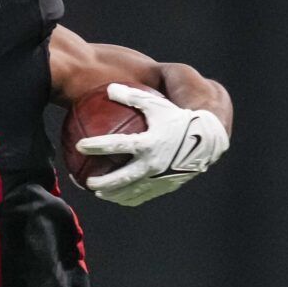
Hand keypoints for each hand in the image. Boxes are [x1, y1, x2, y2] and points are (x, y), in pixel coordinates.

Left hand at [76, 82, 228, 206]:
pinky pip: (143, 195)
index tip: (80, 145)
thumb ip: (133, 97)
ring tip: (100, 193)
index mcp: (149, 143)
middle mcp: (153, 164)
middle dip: (101, 182)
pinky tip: (119, 196)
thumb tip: (109, 88)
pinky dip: (129, 198)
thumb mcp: (157, 104)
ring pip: (131, 192)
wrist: (207, 140)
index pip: (117, 145)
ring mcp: (159, 178)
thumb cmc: (180, 118)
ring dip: (113, 194)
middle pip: (121, 178)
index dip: (97, 145)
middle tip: (87, 181)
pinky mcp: (165, 186)